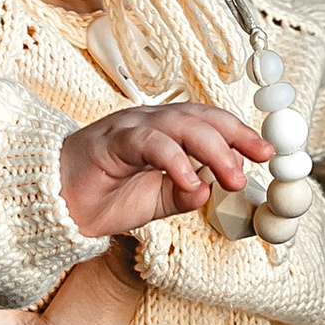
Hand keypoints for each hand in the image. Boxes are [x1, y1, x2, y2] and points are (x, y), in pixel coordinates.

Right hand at [59, 98, 269, 235]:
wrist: (59, 207)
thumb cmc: (103, 197)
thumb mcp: (157, 201)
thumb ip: (185, 193)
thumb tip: (210, 189)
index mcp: (164, 133)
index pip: (209, 123)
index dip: (239, 134)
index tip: (265, 153)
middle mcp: (150, 123)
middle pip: (200, 117)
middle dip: (234, 137)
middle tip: (257, 161)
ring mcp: (131, 128)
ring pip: (179, 125)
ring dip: (211, 150)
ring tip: (232, 177)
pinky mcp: (112, 141)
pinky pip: (149, 144)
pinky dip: (174, 160)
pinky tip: (190, 180)